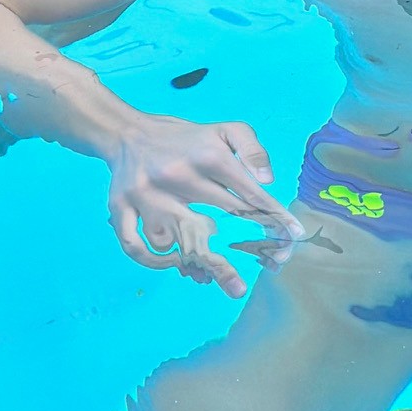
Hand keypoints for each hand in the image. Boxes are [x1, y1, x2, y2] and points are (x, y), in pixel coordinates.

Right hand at [105, 113, 305, 297]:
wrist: (130, 133)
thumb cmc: (187, 138)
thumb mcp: (226, 130)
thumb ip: (253, 149)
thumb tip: (267, 181)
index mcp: (209, 157)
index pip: (248, 194)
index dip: (272, 218)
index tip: (291, 237)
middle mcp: (178, 175)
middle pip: (213, 225)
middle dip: (236, 255)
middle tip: (249, 281)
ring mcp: (146, 194)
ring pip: (172, 242)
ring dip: (192, 264)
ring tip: (212, 279)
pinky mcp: (120, 206)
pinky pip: (133, 244)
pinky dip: (152, 261)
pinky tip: (172, 265)